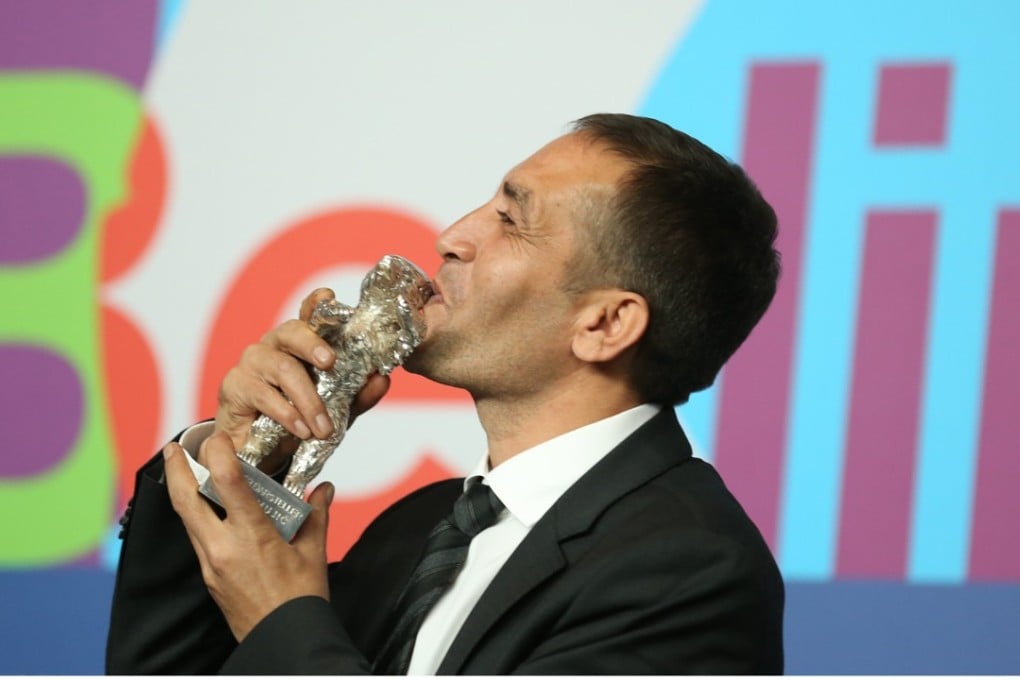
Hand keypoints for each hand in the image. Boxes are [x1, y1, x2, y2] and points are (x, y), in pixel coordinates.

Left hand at [164, 431, 331, 640]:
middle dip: (176, 470)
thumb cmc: (300, 600)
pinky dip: (196, 517)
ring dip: (182, 492)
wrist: (282, 640)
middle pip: (186, 500)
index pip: (227, 482)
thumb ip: (315, 515)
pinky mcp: (209, 576)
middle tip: (175, 447)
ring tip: (184, 472)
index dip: (218, 453)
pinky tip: (205, 509)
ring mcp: (211, 564)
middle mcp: (222, 548)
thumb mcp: (313, 552)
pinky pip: (197, 538)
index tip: (218, 437)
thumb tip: (323, 489)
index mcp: (251, 536)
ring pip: (187, 519)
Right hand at [214, 287, 390, 468]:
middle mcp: (274, 344)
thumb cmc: (298, 418)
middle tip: (330, 362)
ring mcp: (252, 362)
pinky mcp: (234, 386)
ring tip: (323, 428)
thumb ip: (358, 393)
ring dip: (307, 399)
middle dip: (313, 344)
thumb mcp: (335, 407)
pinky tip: (301, 430)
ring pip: (282, 368)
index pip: (308, 315)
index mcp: (300, 343)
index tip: (329, 296)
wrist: (262, 452)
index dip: (317, 303)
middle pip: (291, 331)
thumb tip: (382, 379)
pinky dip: (287, 414)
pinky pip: (263, 394)